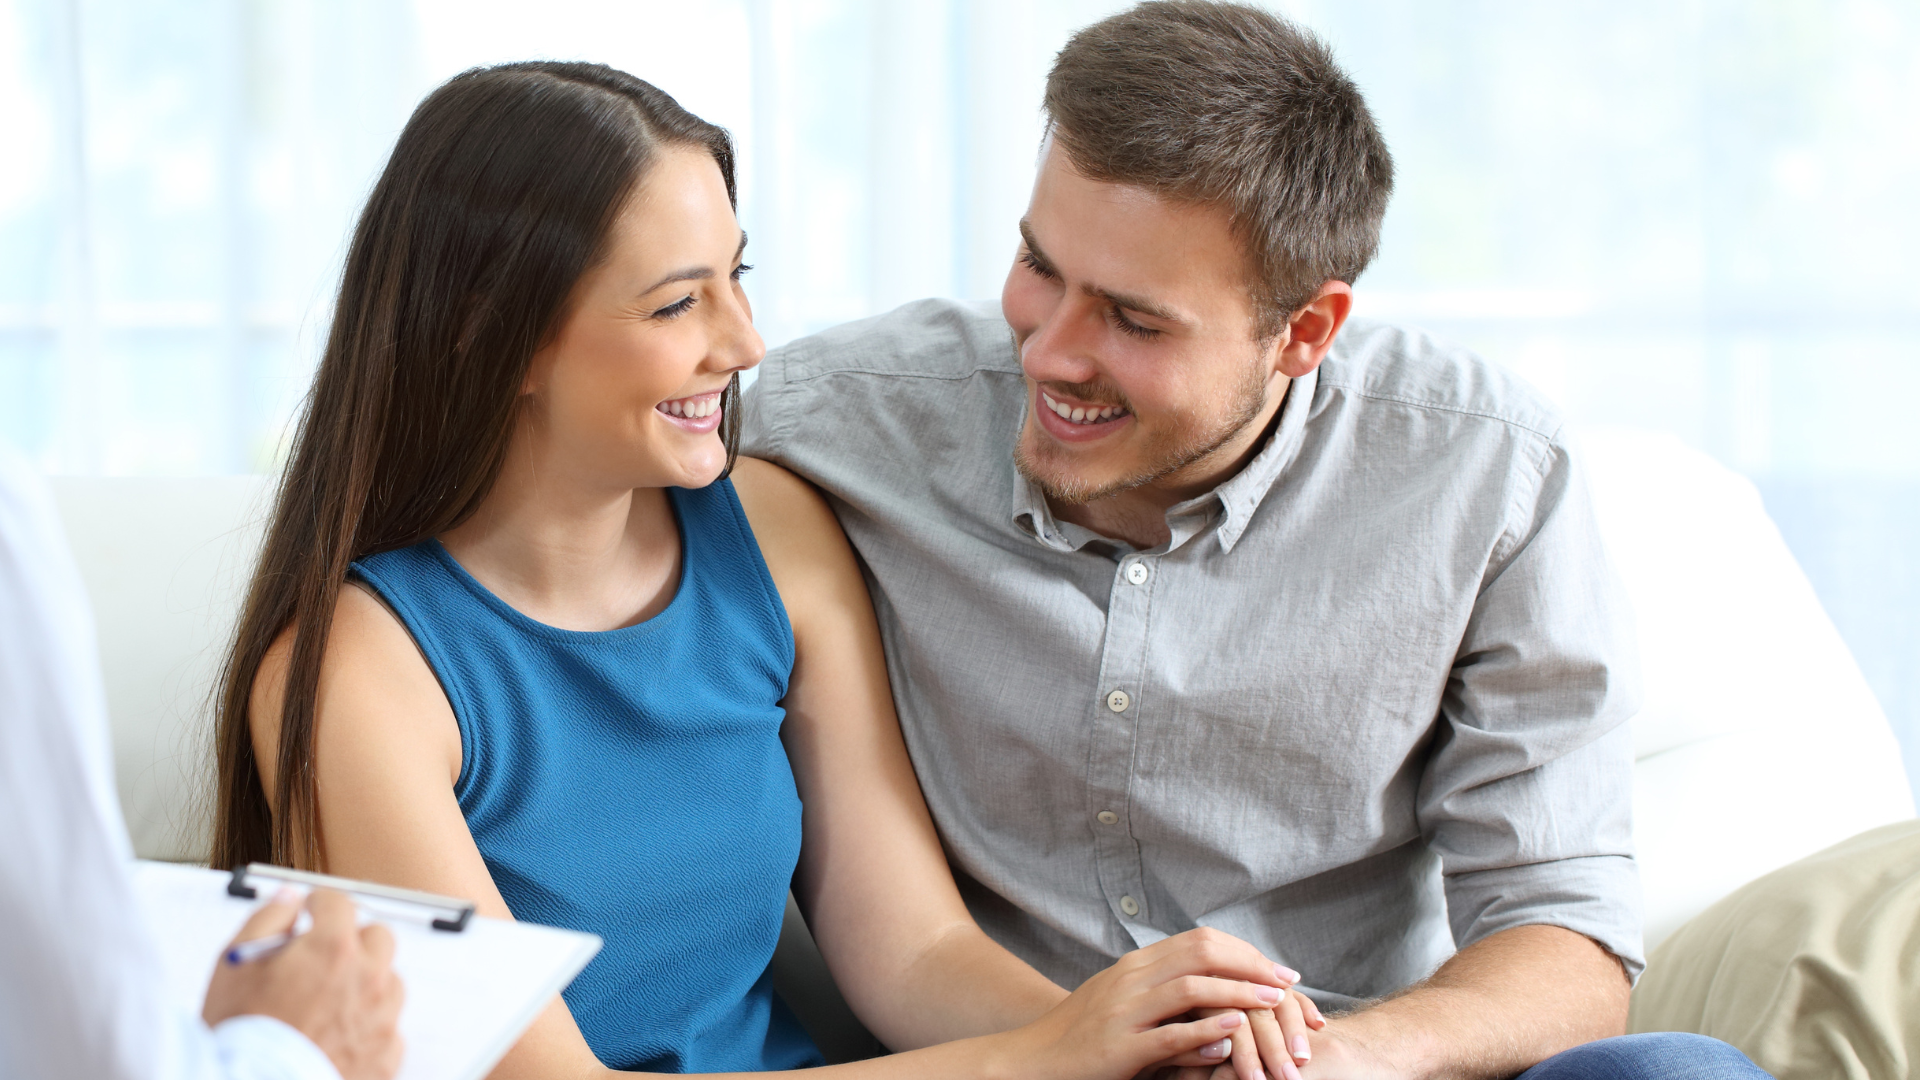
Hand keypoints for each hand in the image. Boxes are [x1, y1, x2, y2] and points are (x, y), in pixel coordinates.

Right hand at [202, 887, 406, 1079]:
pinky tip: (336, 1038)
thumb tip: (290, 897)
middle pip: (377, 937)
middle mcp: (368, 979)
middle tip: (321, 959)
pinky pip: (388, 1028)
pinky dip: (367, 1028)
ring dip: (365, 984)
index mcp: (333, 949)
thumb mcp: (235, 964)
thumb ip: (267, 918)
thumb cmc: (241, 1035)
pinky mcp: (386, 1056)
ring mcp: (382, 1019)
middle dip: (352, 941)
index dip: (319, 905)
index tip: (310, 914)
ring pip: (388, 983)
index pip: (339, 903)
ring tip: (326, 1005)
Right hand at [998, 928, 1292, 1079]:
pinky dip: (1204, 1032)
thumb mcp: (1123, 1004)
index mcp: (1136, 966)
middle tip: (1288, 983)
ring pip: (1190, 989)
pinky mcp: (1118, 1048)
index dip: (1245, 952)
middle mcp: (1131, 980)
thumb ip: (1163, 994)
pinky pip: (1169, 1036)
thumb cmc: (1081, 1038)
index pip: (1201, 941)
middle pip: (1201, 954)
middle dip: (1252, 966)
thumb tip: (1214, 993)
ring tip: (1273, 1003)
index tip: (1279, 970)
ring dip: (1239, 993)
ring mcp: (1123, 1012)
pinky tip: (1232, 1033)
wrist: (1030, 1061)